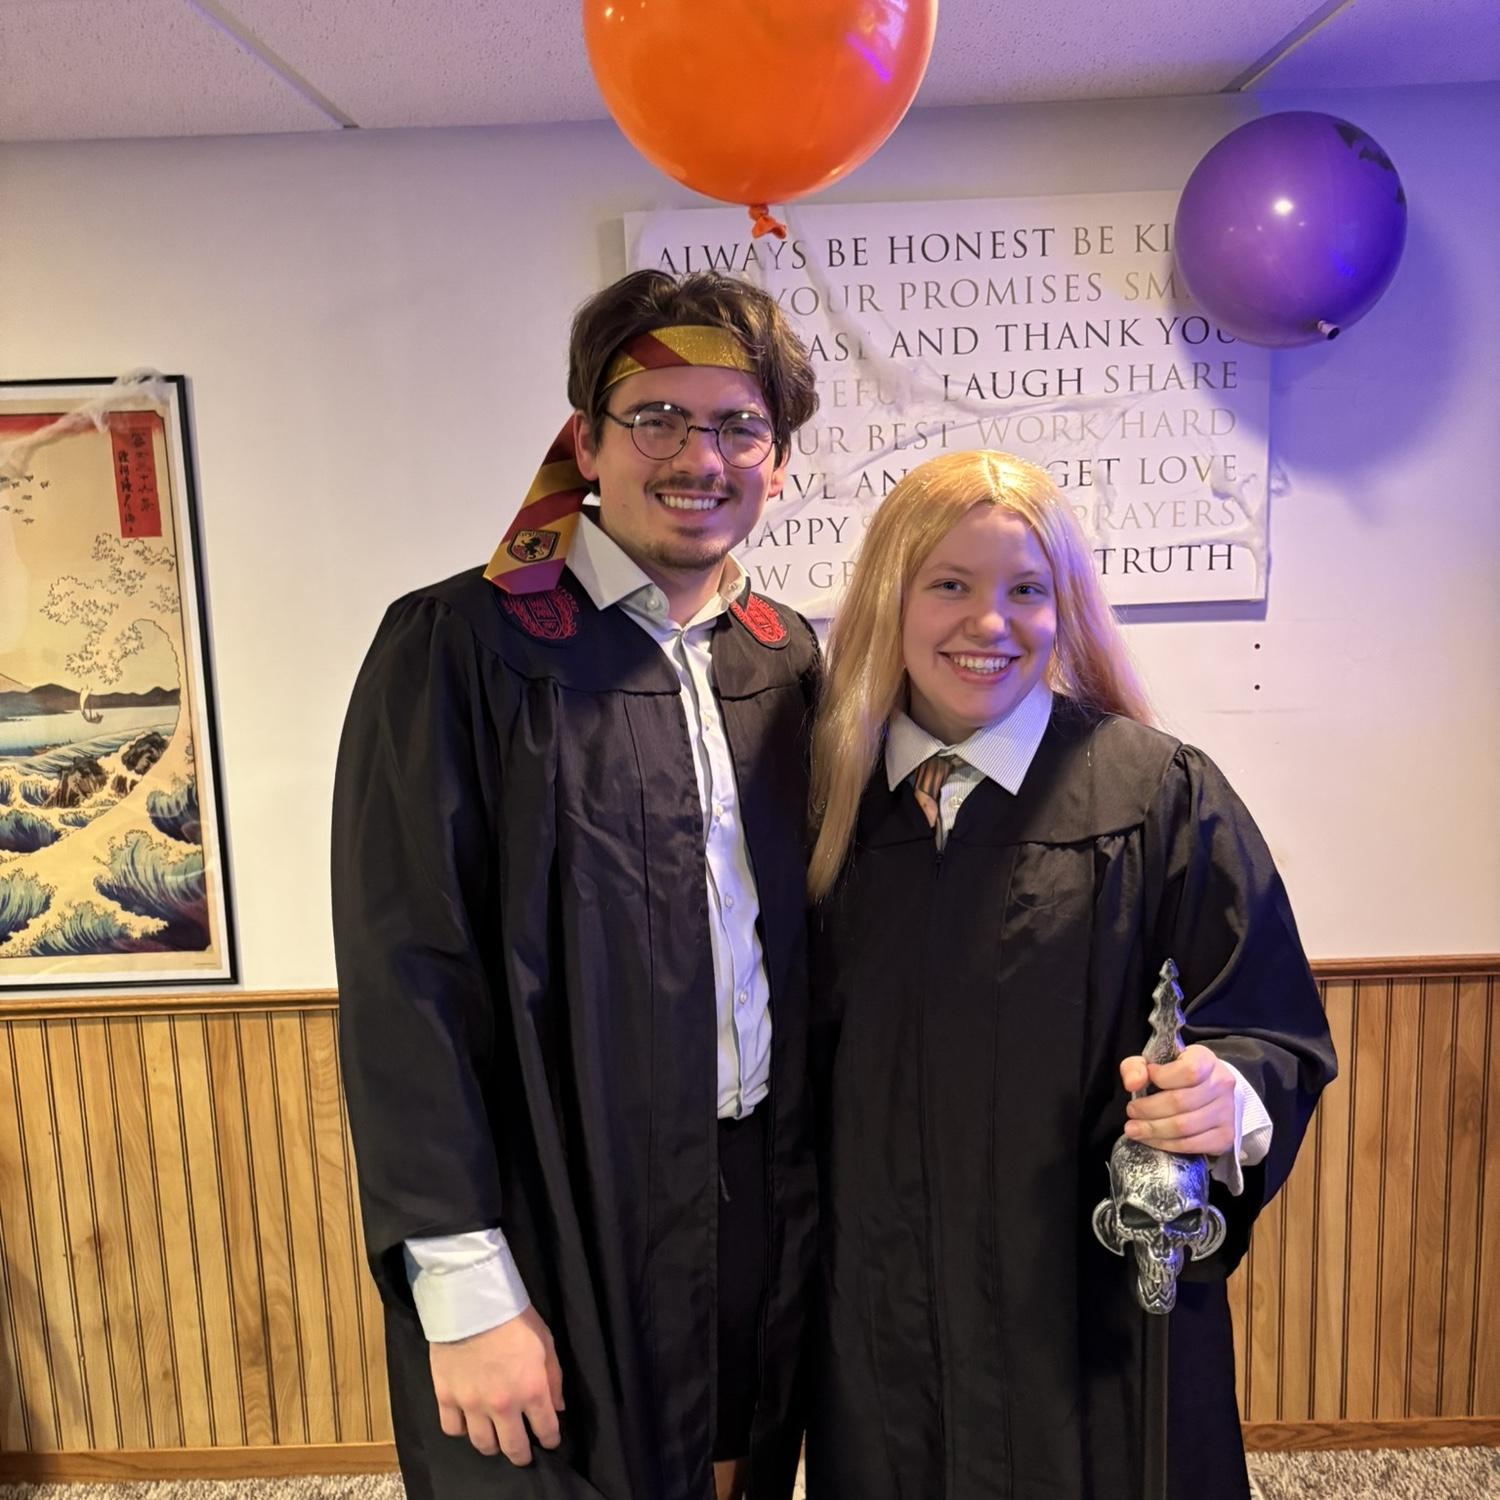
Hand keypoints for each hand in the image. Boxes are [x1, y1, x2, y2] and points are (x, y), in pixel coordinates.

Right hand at [430, 1306, 564, 1463]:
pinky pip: (452, 1429)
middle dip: (522, 1454)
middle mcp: (502, 1405)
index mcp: (531, 1390)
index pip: (545, 1430)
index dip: (550, 1439)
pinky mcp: (446, 1397)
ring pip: (482, 1444)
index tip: (549, 1440)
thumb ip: (553, 1379)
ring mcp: (472, 1404)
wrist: (473, 1300)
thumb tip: (557, 1408)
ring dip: (493, 1445)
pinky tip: (468, 1421)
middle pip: (513, 1448)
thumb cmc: (515, 1317)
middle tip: (523, 1452)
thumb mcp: (546, 1342)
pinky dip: (462, 1429)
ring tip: (496, 1437)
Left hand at [1119, 1043, 1235, 1155]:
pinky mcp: (1225, 1136)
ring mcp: (1227, 1112)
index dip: (1161, 1078)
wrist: (1208, 1092)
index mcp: (1206, 1060)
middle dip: (1148, 1110)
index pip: (1188, 1071)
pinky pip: (1191, 1145)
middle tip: (1131, 1112)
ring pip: (1184, 1127)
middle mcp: (1221, 1085)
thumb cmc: (1176, 1075)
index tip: (1144, 1081)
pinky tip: (1151, 1140)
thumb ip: (1136, 1067)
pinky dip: (1166, 1144)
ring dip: (1153, 1130)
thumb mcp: (1154, 1062)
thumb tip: (1132, 1084)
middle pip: (1181, 1102)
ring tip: (1134, 1129)